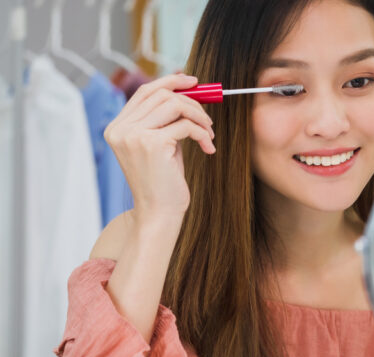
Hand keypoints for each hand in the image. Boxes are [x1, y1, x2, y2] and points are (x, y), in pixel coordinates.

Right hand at [104, 73, 215, 224]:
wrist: (159, 212)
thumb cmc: (163, 181)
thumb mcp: (161, 145)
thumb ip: (166, 120)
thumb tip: (186, 90)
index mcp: (117, 127)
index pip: (145, 91)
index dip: (170, 81)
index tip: (194, 82)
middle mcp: (121, 129)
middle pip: (161, 94)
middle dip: (191, 101)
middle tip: (208, 116)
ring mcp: (133, 135)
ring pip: (174, 104)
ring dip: (199, 116)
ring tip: (209, 133)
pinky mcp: (152, 144)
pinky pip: (186, 125)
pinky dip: (202, 133)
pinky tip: (208, 146)